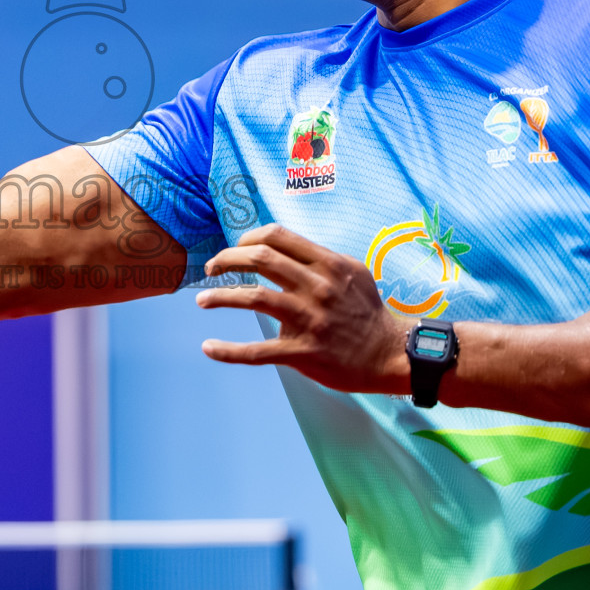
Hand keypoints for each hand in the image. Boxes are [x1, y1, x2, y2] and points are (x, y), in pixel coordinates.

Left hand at [196, 224, 409, 393]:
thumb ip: (317, 259)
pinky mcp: (303, 351)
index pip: (276, 236)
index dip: (246, 238)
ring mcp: (309, 319)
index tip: (234, 249)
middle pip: (260, 258)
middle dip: (227, 259)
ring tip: (201, 300)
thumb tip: (279, 248)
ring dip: (220, 297)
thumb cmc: (366, 311)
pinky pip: (257, 351)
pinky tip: (209, 347)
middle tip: (211, 267)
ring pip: (253, 298)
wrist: (388, 353)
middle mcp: (316, 286)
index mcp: (327, 263)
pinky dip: (228, 350)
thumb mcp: (350, 272)